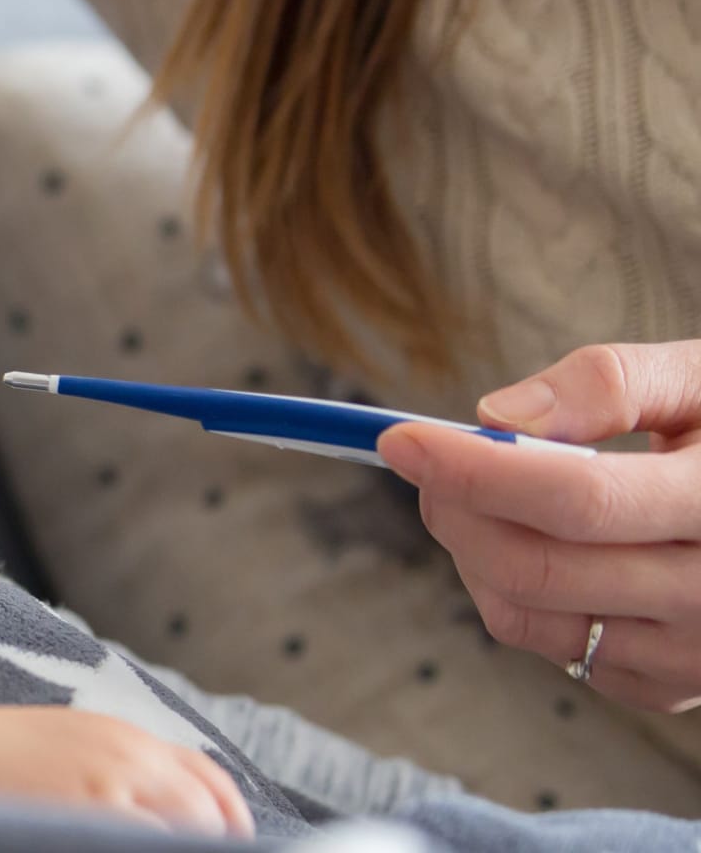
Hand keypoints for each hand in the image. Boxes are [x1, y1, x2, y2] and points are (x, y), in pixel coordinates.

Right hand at [0, 704, 253, 838]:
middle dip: (213, 845)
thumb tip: (171, 807)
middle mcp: (130, 758)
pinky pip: (141, 843)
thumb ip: (128, 765)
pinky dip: (149, 848)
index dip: (231, 821)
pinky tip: (131, 852)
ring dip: (181, 847)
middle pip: (206, 814)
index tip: (233, 844)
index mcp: (130, 738)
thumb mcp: (77, 740)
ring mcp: (108, 792)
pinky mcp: (83, 817)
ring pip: (181, 834)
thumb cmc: (1, 753)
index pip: (212, 780)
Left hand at [378, 341, 700, 712]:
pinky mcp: (668, 688)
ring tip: (481, 493)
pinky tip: (534, 542)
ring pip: (525, 617)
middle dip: (456, 506)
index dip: (477, 469)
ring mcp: (695, 655)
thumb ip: (607, 384)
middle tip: (430, 457)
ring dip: (471, 551)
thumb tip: (499, 416)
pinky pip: (550, 647)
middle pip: (536, 566)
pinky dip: (511, 593)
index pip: (580, 500)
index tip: (400, 439)